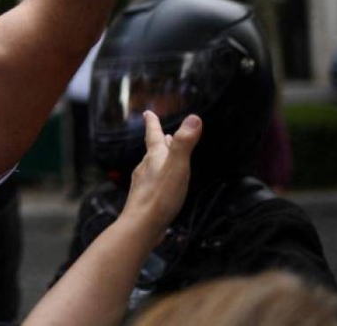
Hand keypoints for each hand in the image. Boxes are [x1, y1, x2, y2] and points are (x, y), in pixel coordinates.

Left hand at [119, 111, 201, 243]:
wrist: (142, 225)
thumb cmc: (160, 196)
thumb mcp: (177, 166)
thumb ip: (185, 143)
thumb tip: (194, 118)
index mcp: (154, 157)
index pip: (153, 134)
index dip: (152, 123)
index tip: (148, 112)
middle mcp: (146, 167)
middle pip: (154, 150)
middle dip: (159, 141)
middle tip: (160, 133)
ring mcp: (144, 183)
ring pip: (153, 166)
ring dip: (160, 158)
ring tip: (166, 156)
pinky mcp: (147, 199)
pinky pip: (155, 182)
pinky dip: (160, 177)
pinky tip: (164, 185)